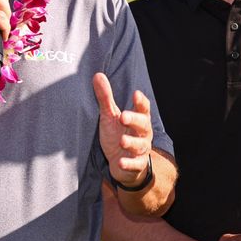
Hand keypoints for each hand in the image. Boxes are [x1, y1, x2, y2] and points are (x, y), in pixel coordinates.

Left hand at [93, 72, 152, 188]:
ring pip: (140, 145)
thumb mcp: (110, 117)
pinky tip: (121, 162)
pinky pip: (135, 164)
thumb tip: (97, 75)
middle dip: (135, 120)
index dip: (140, 102)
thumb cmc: (117, 135)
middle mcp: (142, 133)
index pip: (143, 109)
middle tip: (123, 117)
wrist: (121, 163)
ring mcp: (140, 150)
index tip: (135, 94)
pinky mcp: (136, 165)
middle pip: (143, 125)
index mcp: (138, 120)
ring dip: (132, 143)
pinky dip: (129, 164)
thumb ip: (106, 98)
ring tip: (122, 141)